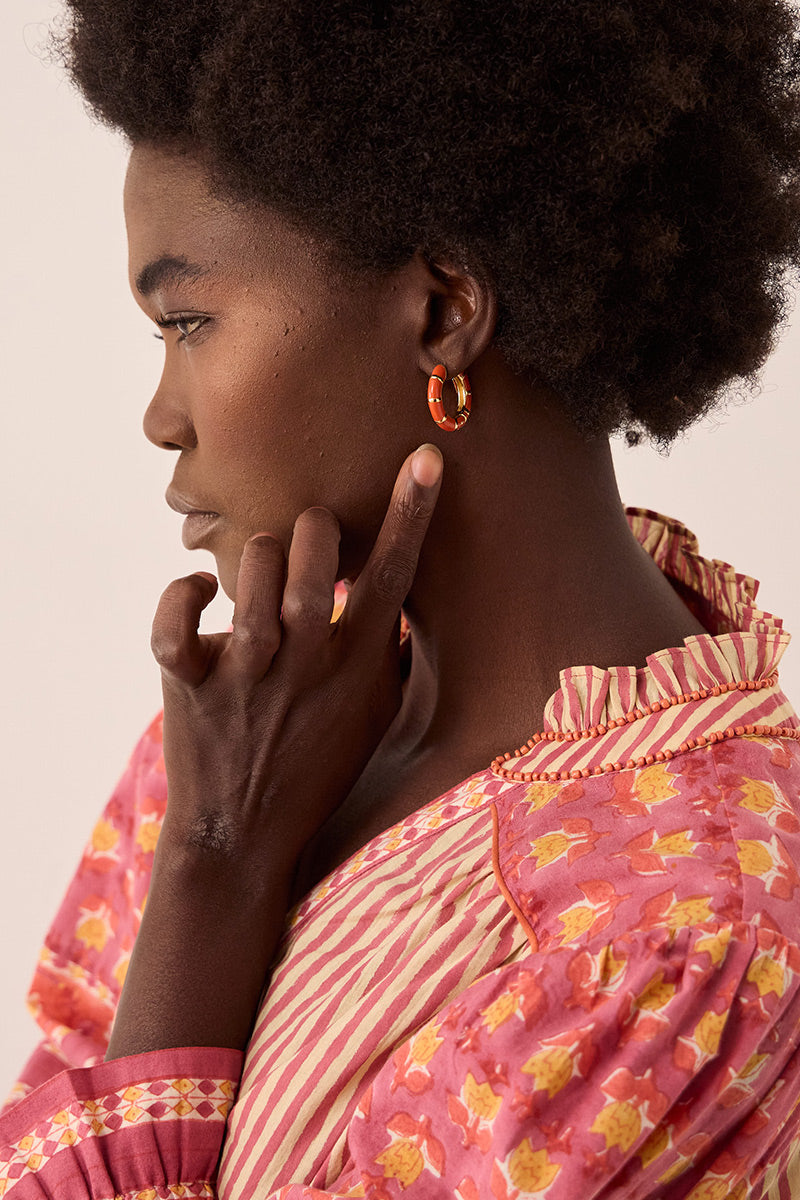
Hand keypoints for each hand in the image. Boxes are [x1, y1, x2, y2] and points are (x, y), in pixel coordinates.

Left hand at [105, 443, 442, 1056]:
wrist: (242, 839)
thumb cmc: (317, 770)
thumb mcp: (374, 718)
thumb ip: (387, 656)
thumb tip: (394, 597)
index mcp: (357, 665)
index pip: (395, 575)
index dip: (413, 512)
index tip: (424, 460)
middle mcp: (305, 658)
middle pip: (315, 549)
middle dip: (314, 529)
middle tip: (310, 545)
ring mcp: (246, 669)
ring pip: (254, 564)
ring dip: (258, 558)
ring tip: (258, 581)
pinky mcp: (189, 679)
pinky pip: (176, 613)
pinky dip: (182, 593)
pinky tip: (197, 595)